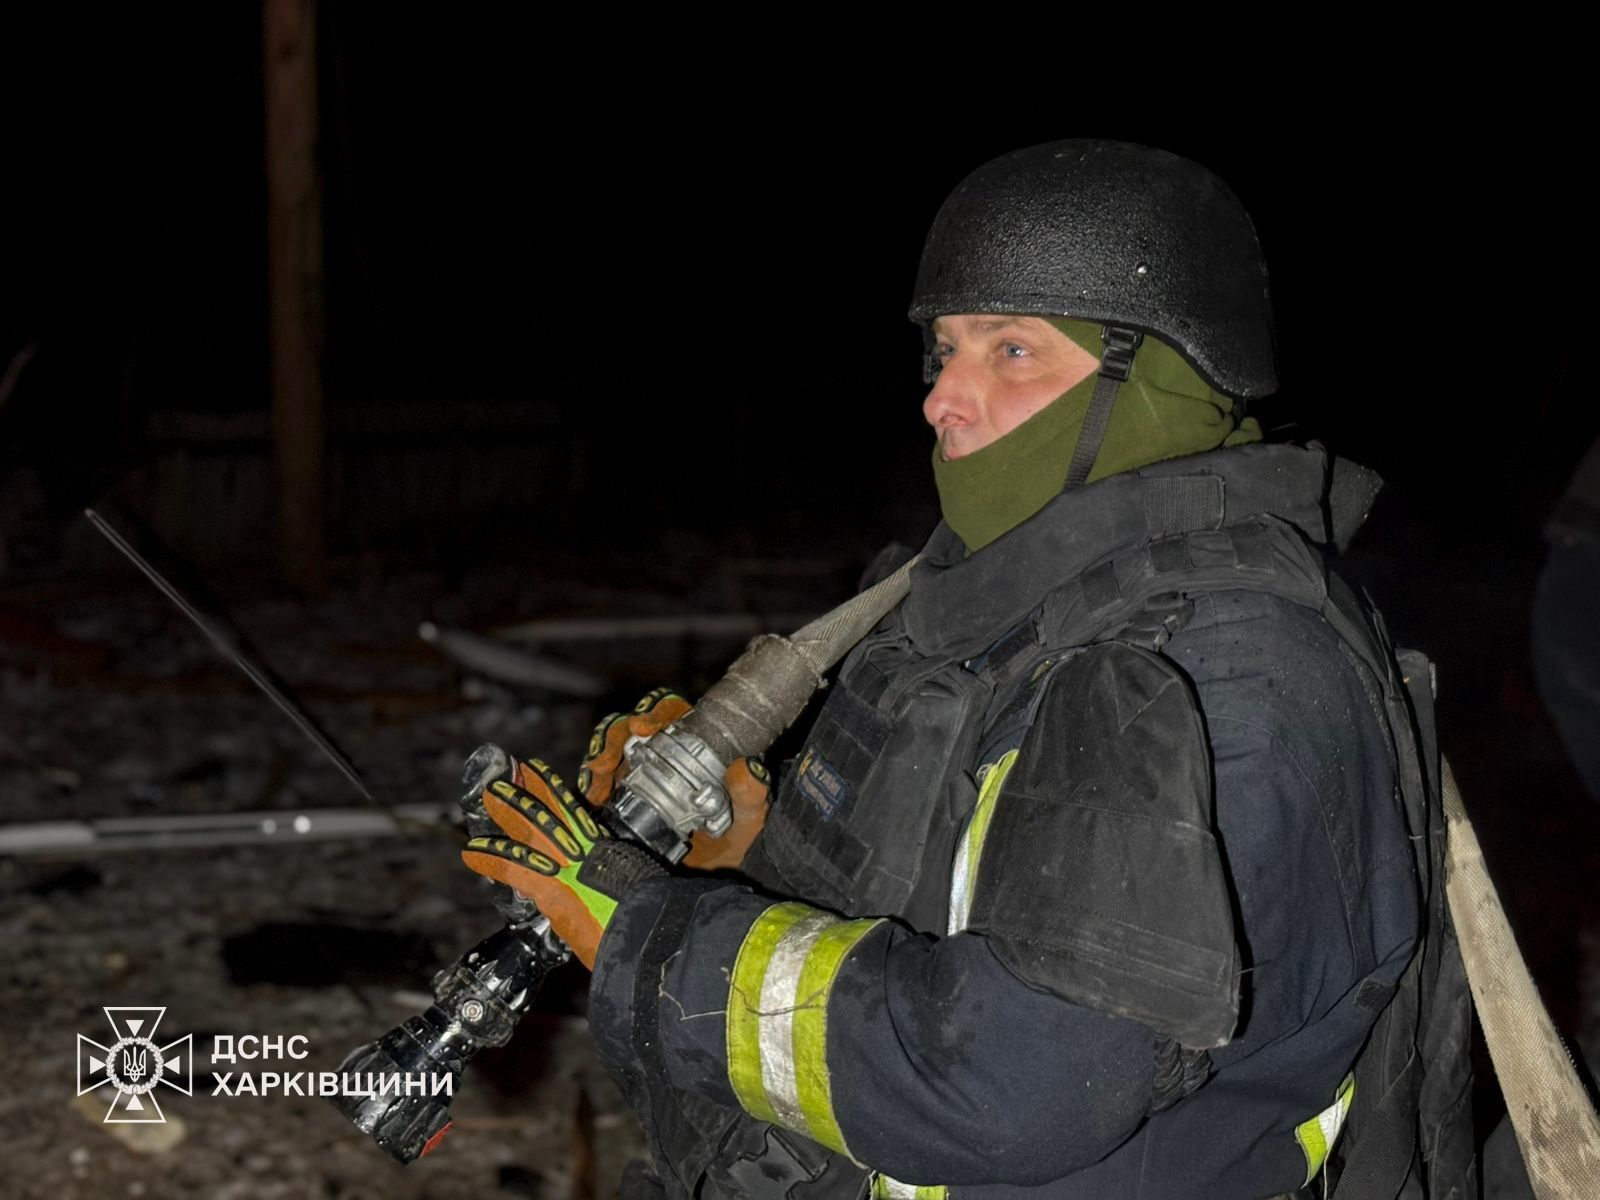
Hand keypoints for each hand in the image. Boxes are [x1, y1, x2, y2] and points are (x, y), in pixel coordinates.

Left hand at [460, 757, 661, 968]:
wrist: (650, 933)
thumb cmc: (652, 919)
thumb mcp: (636, 891)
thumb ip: (612, 885)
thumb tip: (601, 895)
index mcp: (606, 851)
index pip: (575, 815)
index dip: (555, 795)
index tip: (541, 775)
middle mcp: (585, 851)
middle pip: (553, 811)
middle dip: (530, 791)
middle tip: (510, 776)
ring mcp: (567, 865)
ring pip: (534, 826)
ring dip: (510, 809)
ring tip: (491, 793)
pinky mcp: (551, 887)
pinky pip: (514, 866)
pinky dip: (491, 858)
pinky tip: (471, 852)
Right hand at [578, 687, 770, 869]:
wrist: (709, 881)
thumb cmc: (734, 842)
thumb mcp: (749, 821)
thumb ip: (750, 798)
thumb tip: (745, 768)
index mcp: (697, 748)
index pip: (672, 715)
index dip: (655, 712)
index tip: (641, 728)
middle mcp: (665, 755)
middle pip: (633, 728)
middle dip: (614, 738)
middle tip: (604, 763)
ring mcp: (642, 774)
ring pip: (613, 751)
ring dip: (601, 760)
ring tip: (595, 785)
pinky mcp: (624, 797)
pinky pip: (604, 783)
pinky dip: (594, 786)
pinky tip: (593, 800)